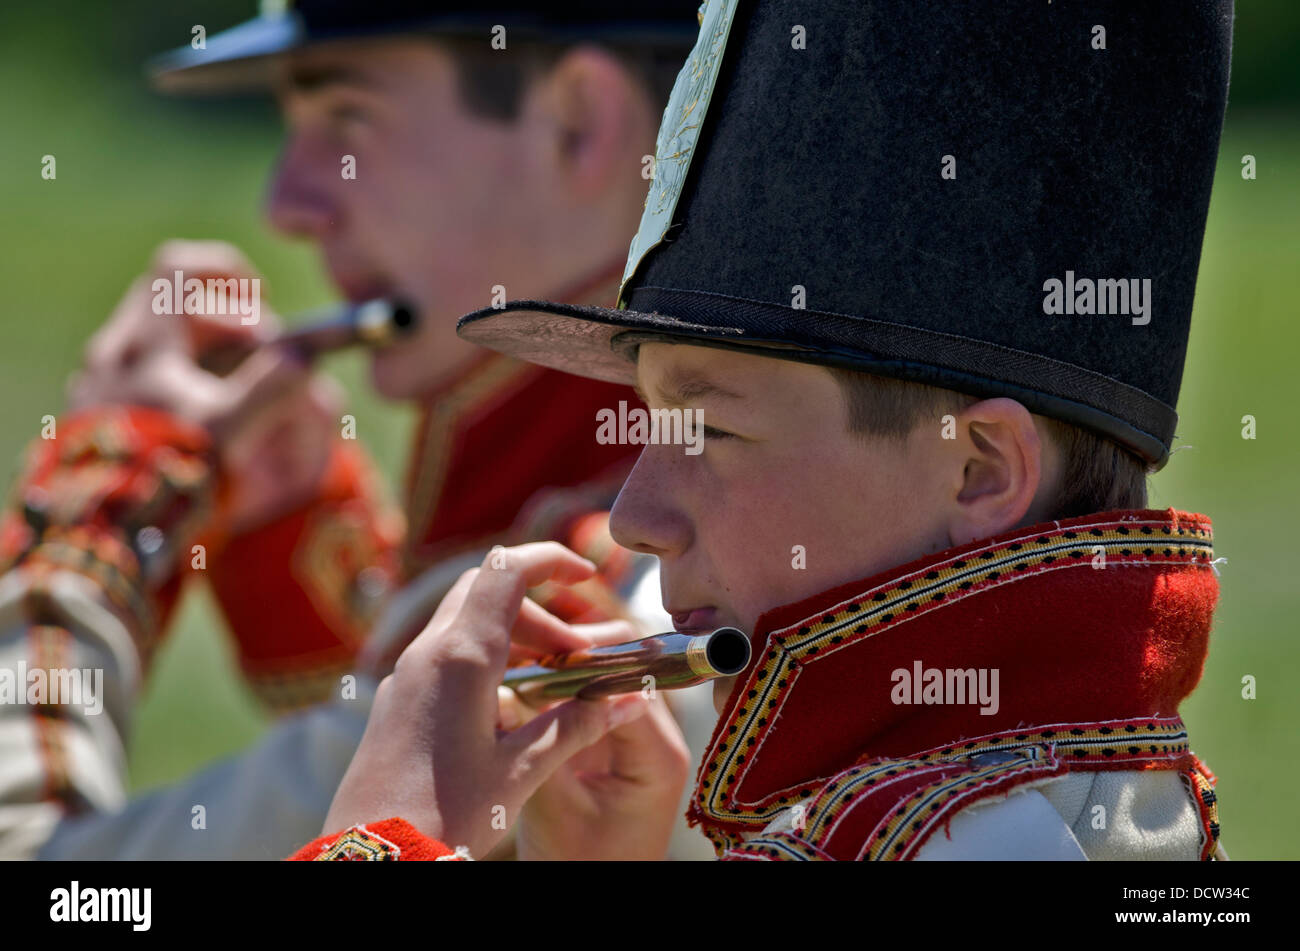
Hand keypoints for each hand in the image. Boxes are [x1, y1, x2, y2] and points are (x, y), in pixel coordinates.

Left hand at [67, 240, 338, 531]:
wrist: (103, 528)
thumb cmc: (168, 474)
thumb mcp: (229, 429)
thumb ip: (272, 388)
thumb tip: (305, 356)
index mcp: (145, 344)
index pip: (179, 270)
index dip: (225, 270)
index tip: (259, 294)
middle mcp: (113, 352)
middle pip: (167, 299)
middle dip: (219, 313)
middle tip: (258, 343)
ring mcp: (97, 380)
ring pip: (152, 336)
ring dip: (199, 347)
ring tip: (232, 388)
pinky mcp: (94, 410)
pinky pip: (137, 372)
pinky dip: (174, 377)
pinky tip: (196, 417)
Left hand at [322, 543, 653, 858]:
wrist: (373, 858)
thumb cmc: (447, 816)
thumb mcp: (521, 772)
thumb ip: (575, 726)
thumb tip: (628, 698)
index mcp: (462, 657)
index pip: (506, 569)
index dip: (549, 560)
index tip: (585, 574)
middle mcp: (427, 654)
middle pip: (485, 590)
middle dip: (538, 607)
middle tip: (574, 653)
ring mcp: (405, 676)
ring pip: (462, 620)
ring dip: (511, 633)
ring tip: (548, 680)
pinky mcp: (394, 701)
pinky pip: (441, 653)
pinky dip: (482, 656)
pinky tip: (506, 703)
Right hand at [503, 637, 692, 859]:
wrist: (597, 899)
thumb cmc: (584, 868)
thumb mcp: (554, 810)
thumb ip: (533, 748)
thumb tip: (498, 690)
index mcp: (659, 756)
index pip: (630, 680)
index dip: (583, 659)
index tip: (535, 649)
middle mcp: (657, 737)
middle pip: (626, 664)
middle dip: (575, 649)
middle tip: (524, 648)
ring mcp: (636, 736)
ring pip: (606, 672)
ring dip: (566, 662)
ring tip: (520, 659)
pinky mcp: (613, 740)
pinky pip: (590, 693)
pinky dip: (559, 683)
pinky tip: (523, 681)